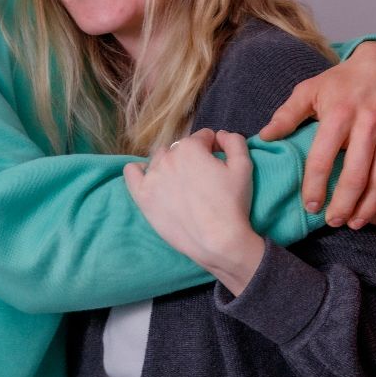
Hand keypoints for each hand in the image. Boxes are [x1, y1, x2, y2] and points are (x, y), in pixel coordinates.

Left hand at [124, 129, 265, 294]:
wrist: (217, 241)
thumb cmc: (232, 204)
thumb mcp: (244, 166)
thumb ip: (234, 141)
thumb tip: (220, 135)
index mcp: (190, 147)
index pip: (203, 137)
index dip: (214, 149)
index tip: (219, 165)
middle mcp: (167, 157)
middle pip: (180, 148)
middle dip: (192, 158)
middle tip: (203, 180)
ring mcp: (152, 177)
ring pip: (159, 159)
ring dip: (170, 165)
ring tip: (182, 185)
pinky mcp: (142, 196)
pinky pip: (131, 172)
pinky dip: (140, 172)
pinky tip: (153, 180)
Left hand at [259, 42, 375, 227]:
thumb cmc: (343, 82)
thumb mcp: (310, 90)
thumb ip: (287, 115)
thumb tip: (263, 137)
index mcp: (339, 111)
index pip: (322, 158)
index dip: (314, 187)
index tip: (310, 206)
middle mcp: (370, 119)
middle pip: (355, 175)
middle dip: (343, 205)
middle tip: (333, 221)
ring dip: (368, 206)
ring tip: (354, 222)